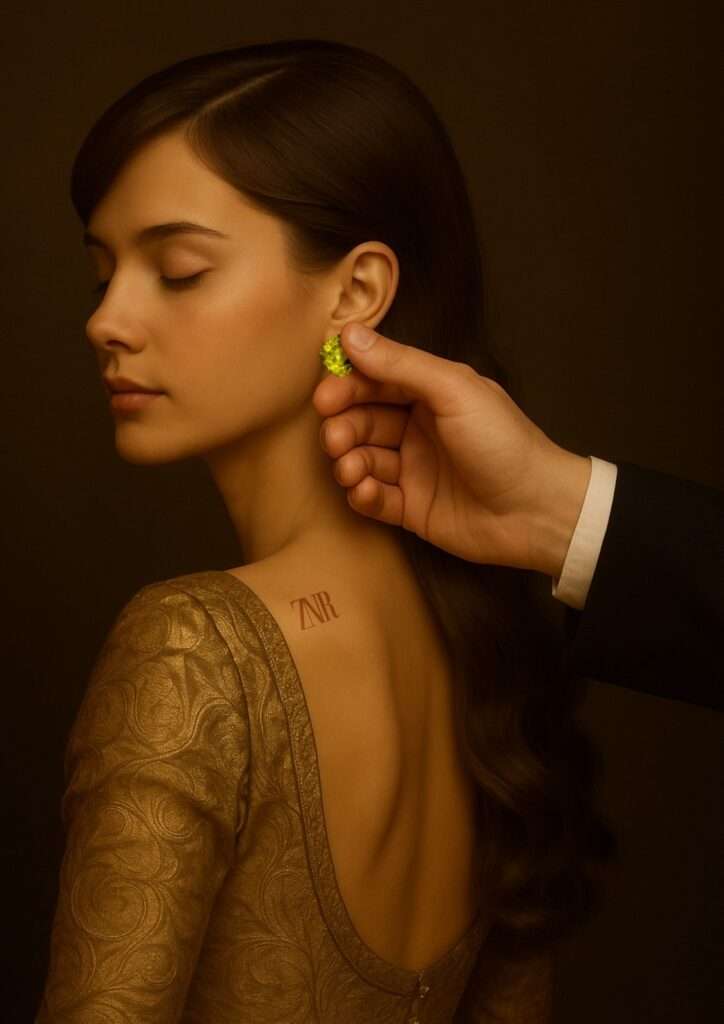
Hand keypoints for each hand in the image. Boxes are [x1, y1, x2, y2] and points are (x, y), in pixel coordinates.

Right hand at [312, 323, 591, 577]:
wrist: (536, 511)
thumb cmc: (504, 443)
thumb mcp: (453, 390)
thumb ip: (400, 364)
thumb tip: (350, 333)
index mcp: (431, 394)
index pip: (376, 381)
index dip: (347, 386)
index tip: (325, 397)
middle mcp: (419, 428)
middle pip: (363, 420)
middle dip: (343, 428)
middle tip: (336, 438)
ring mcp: (415, 469)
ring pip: (363, 459)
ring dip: (348, 461)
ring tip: (351, 469)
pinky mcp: (412, 508)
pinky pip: (374, 498)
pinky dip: (362, 493)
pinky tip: (364, 491)